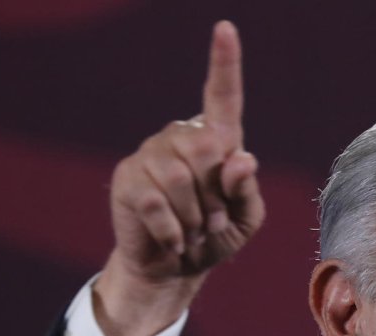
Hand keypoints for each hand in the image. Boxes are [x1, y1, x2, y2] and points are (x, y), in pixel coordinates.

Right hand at [95, 20, 265, 335]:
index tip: (225, 27)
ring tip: (195, 231)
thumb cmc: (216, 238)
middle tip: (213, 222)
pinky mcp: (128, 179)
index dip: (225, 62)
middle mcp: (181, 138)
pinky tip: (175, 240)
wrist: (176, 268)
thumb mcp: (246, 220)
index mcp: (217, 141)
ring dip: (196, 218)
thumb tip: (241, 159)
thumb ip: (247, 191)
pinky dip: (175, 232)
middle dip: (217, 198)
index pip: (222, 96)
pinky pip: (157, 203)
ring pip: (181, 179)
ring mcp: (150, 155)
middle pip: (207, 152)